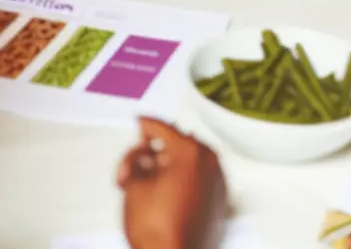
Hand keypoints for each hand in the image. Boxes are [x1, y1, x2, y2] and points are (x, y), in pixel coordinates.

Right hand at [119, 118, 226, 248]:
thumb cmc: (155, 229)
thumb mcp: (133, 185)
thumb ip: (137, 157)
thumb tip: (146, 151)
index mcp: (190, 151)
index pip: (162, 128)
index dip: (145, 125)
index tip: (139, 121)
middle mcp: (210, 161)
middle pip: (174, 145)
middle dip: (151, 155)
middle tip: (130, 172)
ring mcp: (218, 181)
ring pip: (186, 162)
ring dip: (164, 169)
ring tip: (142, 188)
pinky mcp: (219, 201)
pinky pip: (197, 179)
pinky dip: (180, 180)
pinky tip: (161, 195)